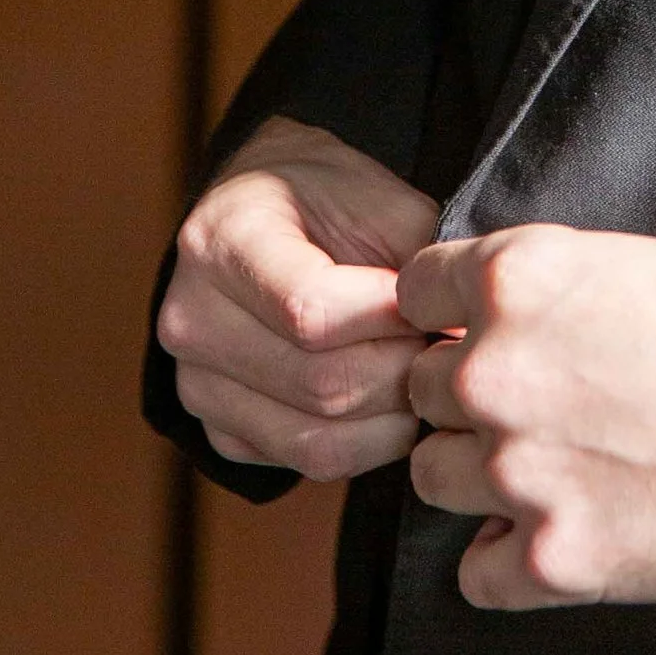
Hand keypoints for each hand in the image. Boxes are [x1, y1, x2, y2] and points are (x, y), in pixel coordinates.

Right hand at [157, 116, 438, 479]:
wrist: (262, 218)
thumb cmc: (323, 199)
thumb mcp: (371, 192)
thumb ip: (414, 252)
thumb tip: (463, 328)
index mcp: (221, 240)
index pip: (309, 310)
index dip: (389, 318)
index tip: (433, 306)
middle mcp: (192, 318)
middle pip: (320, 383)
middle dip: (400, 371)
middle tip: (439, 346)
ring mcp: (197, 384)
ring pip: (317, 439)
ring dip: (390, 417)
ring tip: (419, 374)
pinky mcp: (220, 430)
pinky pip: (305, 462)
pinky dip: (363, 445)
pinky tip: (384, 402)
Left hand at [401, 223, 655, 606]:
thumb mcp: (624, 261)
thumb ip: (535, 288)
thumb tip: (479, 316)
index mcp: (514, 278)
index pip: (414, 292)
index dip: (450, 315)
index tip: (482, 333)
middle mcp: (495, 373)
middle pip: (421, 391)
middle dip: (468, 398)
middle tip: (540, 406)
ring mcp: (516, 472)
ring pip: (433, 478)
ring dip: (479, 476)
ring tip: (552, 468)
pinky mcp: (552, 560)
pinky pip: (474, 571)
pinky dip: (507, 560)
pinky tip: (561, 530)